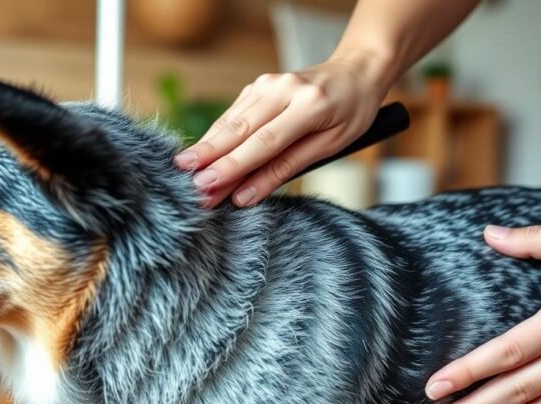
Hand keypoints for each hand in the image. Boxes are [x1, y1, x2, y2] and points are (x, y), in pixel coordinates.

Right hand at [174, 50, 390, 207]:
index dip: (233, 166)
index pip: (264, 142)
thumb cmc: (351, 112)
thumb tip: (245, 195)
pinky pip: (232, 115)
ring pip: (230, 121)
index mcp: (310, 105)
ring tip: (185, 173)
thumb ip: (287, 168)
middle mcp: (283, 88)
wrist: (356, 70)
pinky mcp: (257, 86)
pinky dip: (216, 136)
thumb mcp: (331, 145)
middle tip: (184, 181)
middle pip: (239, 129)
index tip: (207, 186)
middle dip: (209, 158)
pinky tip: (201, 155)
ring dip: (207, 149)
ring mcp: (267, 83)